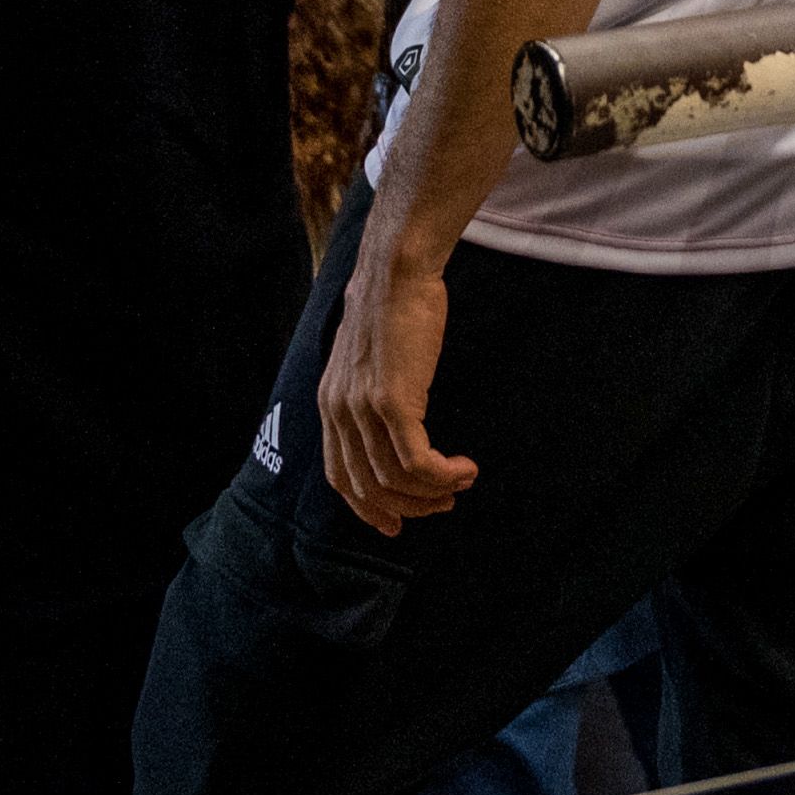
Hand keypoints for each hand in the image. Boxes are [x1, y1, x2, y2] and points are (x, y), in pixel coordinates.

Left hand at [316, 252, 477, 533]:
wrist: (396, 270)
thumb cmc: (392, 305)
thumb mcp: (367, 357)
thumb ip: (369, 390)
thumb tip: (392, 415)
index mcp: (330, 404)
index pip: (340, 476)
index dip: (368, 507)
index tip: (396, 524)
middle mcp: (339, 411)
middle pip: (368, 486)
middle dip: (408, 506)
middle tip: (441, 505)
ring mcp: (363, 408)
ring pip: (396, 479)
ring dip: (433, 491)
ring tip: (460, 483)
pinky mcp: (393, 401)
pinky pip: (417, 461)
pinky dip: (443, 474)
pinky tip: (464, 469)